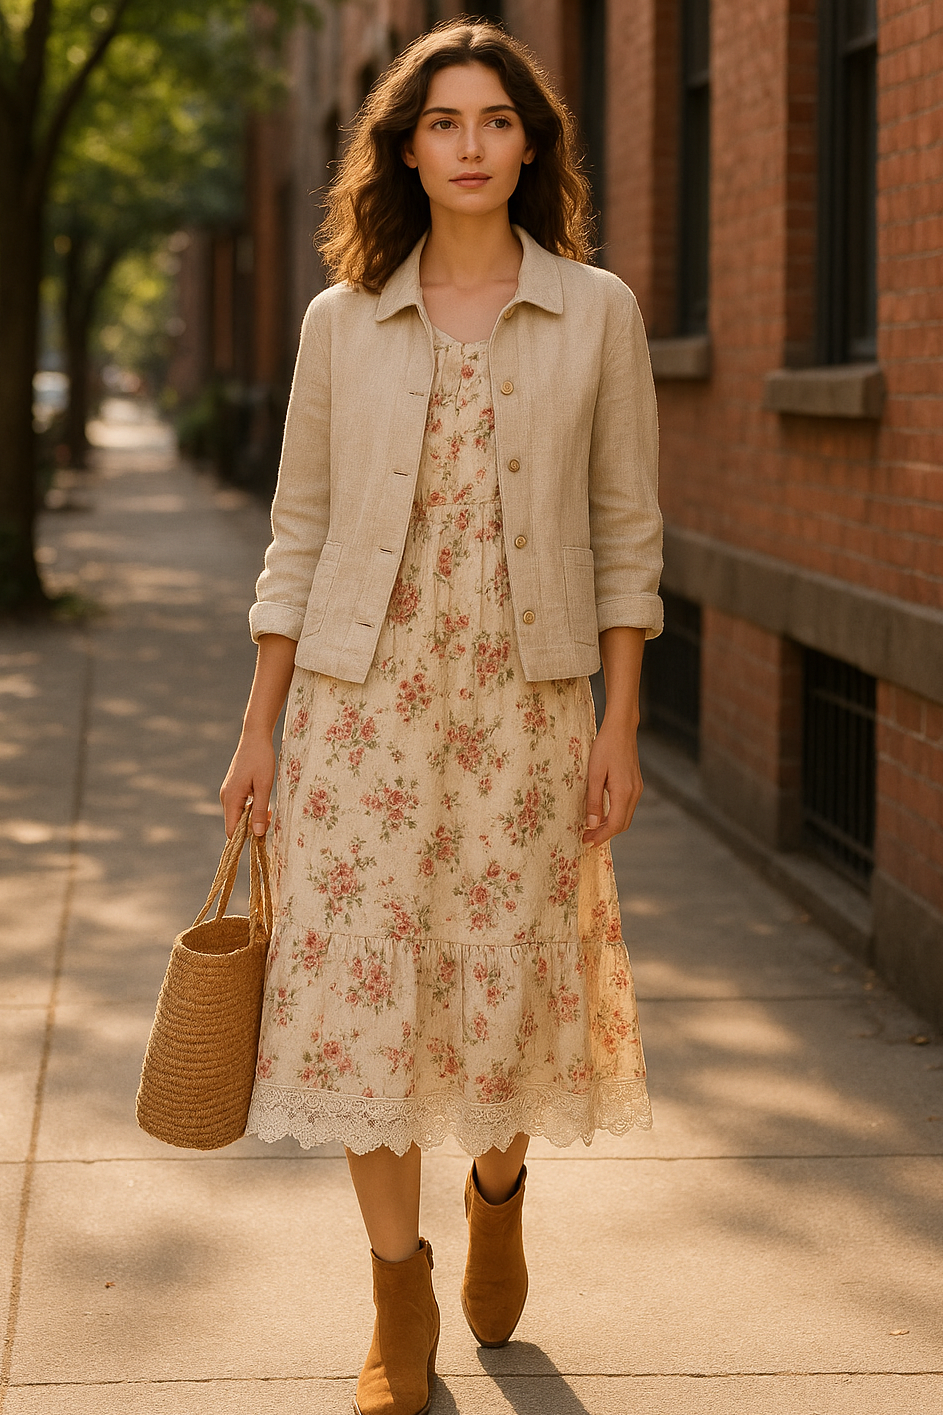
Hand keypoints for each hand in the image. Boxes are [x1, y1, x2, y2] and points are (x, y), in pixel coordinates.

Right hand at [220, 731, 275, 838]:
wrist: (255, 737)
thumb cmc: (261, 759)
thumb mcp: (264, 785)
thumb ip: (260, 810)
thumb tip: (257, 834)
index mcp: (231, 798)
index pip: (232, 831)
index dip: (245, 838)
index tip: (262, 836)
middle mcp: (226, 797)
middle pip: (235, 824)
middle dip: (251, 827)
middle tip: (270, 818)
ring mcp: (228, 792)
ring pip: (238, 815)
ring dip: (252, 817)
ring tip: (269, 809)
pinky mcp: (233, 788)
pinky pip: (240, 806)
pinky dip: (251, 808)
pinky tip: (263, 801)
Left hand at [582, 718, 642, 846]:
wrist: (621, 728)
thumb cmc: (605, 747)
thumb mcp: (594, 774)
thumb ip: (594, 801)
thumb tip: (591, 824)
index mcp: (624, 792)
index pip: (614, 825)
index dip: (601, 836)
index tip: (586, 841)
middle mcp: (634, 793)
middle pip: (622, 824)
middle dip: (605, 834)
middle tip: (586, 838)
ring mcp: (637, 789)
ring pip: (625, 817)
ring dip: (610, 826)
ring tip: (591, 829)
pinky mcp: (635, 784)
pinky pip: (626, 807)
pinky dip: (615, 815)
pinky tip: (602, 814)